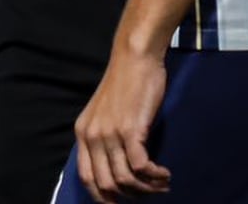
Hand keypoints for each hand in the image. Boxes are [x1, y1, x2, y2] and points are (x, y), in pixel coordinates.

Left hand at [74, 49, 171, 199]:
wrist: (135, 57)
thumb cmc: (126, 83)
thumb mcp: (105, 112)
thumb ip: (104, 137)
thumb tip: (116, 167)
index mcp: (83, 133)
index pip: (87, 178)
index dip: (103, 197)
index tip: (121, 202)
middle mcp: (92, 136)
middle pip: (105, 184)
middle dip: (128, 197)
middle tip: (148, 195)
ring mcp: (110, 133)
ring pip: (125, 179)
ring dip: (147, 189)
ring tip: (162, 185)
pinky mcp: (130, 129)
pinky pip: (141, 166)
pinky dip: (155, 176)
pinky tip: (164, 174)